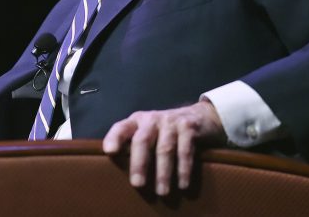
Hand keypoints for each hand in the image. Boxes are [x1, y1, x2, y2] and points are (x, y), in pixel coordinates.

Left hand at [102, 101, 226, 194]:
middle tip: (137, 184)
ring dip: (163, 172)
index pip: (121, 127)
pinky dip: (183, 168)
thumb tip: (120, 173)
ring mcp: (171, 122)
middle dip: (139, 163)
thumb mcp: (149, 132)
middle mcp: (152, 119)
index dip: (114, 138)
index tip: (109, 152)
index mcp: (137, 121)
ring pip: (164, 148)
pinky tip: (182, 184)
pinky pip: (185, 150)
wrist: (199, 116)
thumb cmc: (166, 131)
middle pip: (142, 140)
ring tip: (162, 192)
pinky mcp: (189, 127)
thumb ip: (135, 145)